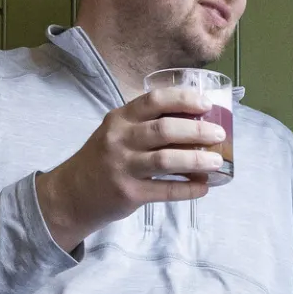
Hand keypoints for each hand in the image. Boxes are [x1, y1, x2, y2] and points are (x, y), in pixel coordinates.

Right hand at [36, 86, 229, 250]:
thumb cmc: (104, 158)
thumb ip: (146, 125)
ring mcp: (123, 167)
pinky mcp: (129, 193)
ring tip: (217, 162)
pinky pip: (165, 190)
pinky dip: (188, 189)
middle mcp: (120, 139)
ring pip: (166, 160)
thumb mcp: (117, 133)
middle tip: (219, 134)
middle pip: (164, 129)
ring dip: (196, 160)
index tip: (207, 104)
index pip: (154, 101)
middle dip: (197, 130)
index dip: (183, 100)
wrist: (73, 193)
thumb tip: (196, 122)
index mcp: (120, 119)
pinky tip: (204, 187)